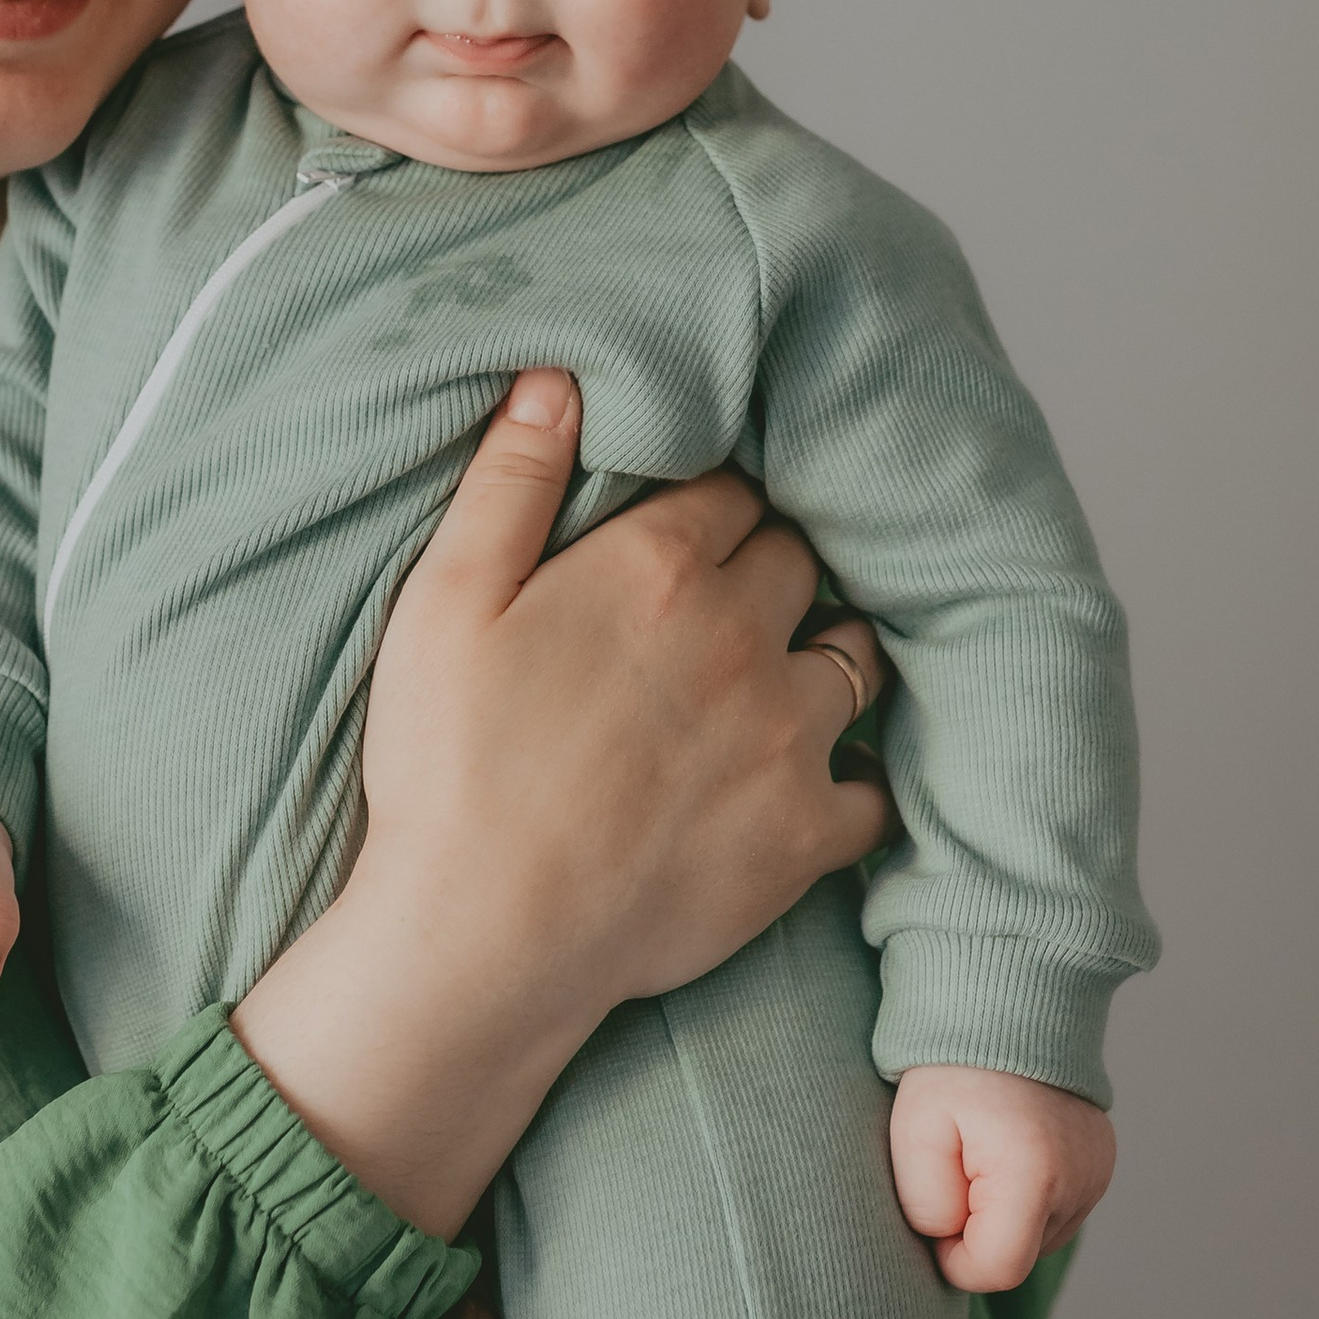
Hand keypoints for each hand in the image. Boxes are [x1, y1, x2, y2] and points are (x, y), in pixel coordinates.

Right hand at [235, 371, 886, 1235]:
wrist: (480, 939)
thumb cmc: (447, 768)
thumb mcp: (444, 603)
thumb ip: (507, 483)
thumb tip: (558, 379)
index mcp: (658, 570)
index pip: (732, 492)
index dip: (711, 506)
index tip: (691, 528)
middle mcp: (744, 638)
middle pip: (800, 561)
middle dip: (770, 566)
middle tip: (729, 596)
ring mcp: (788, 739)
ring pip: (854, 657)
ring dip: (822, 652)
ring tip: (781, 671)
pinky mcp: (807, 835)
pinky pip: (874, 789)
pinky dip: (853, 779)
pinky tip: (816, 779)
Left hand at [889, 1063, 1114, 1290]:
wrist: (1004, 1002)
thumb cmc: (951, 1066)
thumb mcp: (914, 1132)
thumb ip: (928, 1207)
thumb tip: (952, 1243)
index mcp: (1035, 1175)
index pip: (997, 1271)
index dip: (954, 1258)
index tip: (934, 1212)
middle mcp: (1081, 1182)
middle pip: (1018, 1255)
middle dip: (977, 1230)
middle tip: (956, 1165)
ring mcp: (1098, 1174)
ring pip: (1036, 1237)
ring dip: (1003, 1214)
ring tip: (982, 1151)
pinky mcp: (1102, 1164)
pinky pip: (1056, 1210)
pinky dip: (1026, 1197)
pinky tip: (1007, 1151)